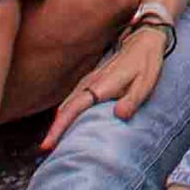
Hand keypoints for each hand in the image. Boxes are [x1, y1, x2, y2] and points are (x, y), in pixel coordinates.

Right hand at [47, 30, 162, 144]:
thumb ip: (132, 100)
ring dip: (58, 121)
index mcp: (100, 86)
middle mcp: (89, 83)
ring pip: (67, 104)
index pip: (74, 108)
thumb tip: (119, 115)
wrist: (142, 42)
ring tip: (50, 141)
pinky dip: (64, 112)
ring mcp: (87, 82)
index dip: (59, 126)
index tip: (47, 143)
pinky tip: (62, 122)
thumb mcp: (144, 83)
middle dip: (54, 129)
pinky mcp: (89, 82)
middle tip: (45, 148)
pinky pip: (72, 99)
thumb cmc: (145, 65)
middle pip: (65, 109)